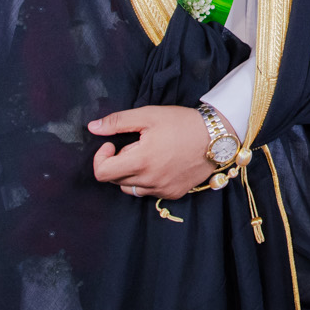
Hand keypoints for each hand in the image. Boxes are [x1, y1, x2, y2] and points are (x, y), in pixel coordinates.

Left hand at [89, 105, 216, 200]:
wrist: (217, 137)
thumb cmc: (182, 123)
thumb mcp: (148, 115)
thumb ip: (117, 122)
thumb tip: (92, 127)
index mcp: (140, 161)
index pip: (102, 173)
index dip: (101, 157)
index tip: (112, 144)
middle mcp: (149, 181)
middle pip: (115, 180)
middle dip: (117, 162)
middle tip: (135, 145)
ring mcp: (162, 190)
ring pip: (131, 188)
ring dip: (131, 173)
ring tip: (148, 155)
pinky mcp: (173, 194)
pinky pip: (149, 191)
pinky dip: (148, 180)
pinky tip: (161, 163)